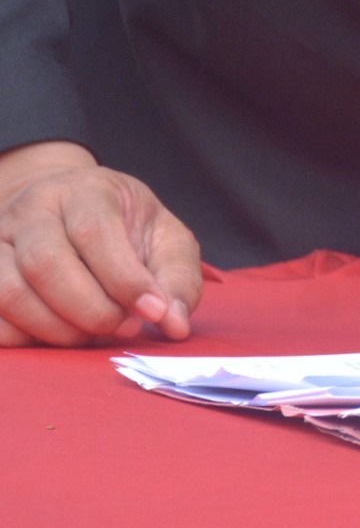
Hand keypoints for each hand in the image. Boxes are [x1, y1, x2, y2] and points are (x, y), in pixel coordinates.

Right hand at [0, 141, 200, 346]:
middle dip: (92, 310)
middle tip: (124, 326)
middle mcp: (32, 209)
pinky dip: (26, 337)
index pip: (94, 232)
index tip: (152, 312)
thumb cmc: (125, 228)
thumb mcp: (165, 239)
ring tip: (95, 333)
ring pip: (11, 294)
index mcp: (84, 190)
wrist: (67, 211)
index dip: (124, 279)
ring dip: (58, 329)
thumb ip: (176, 278)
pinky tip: (59, 334)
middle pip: (47, 265)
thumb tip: (174, 325)